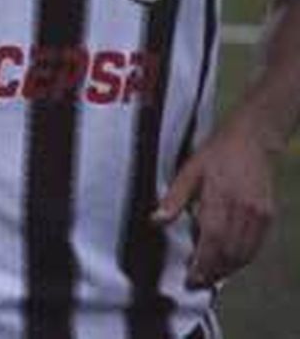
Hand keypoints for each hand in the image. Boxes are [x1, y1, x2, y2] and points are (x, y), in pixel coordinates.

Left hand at [153, 114, 279, 288]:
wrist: (252, 140)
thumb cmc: (216, 153)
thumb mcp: (189, 170)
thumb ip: (174, 198)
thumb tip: (155, 220)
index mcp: (220, 198)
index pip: (212, 239)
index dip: (202, 262)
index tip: (190, 277)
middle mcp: (243, 210)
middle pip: (229, 251)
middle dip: (213, 271)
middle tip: (196, 283)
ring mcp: (259, 214)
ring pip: (244, 252)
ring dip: (227, 269)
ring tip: (210, 278)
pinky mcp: (268, 215)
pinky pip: (256, 246)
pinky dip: (242, 259)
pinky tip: (229, 264)